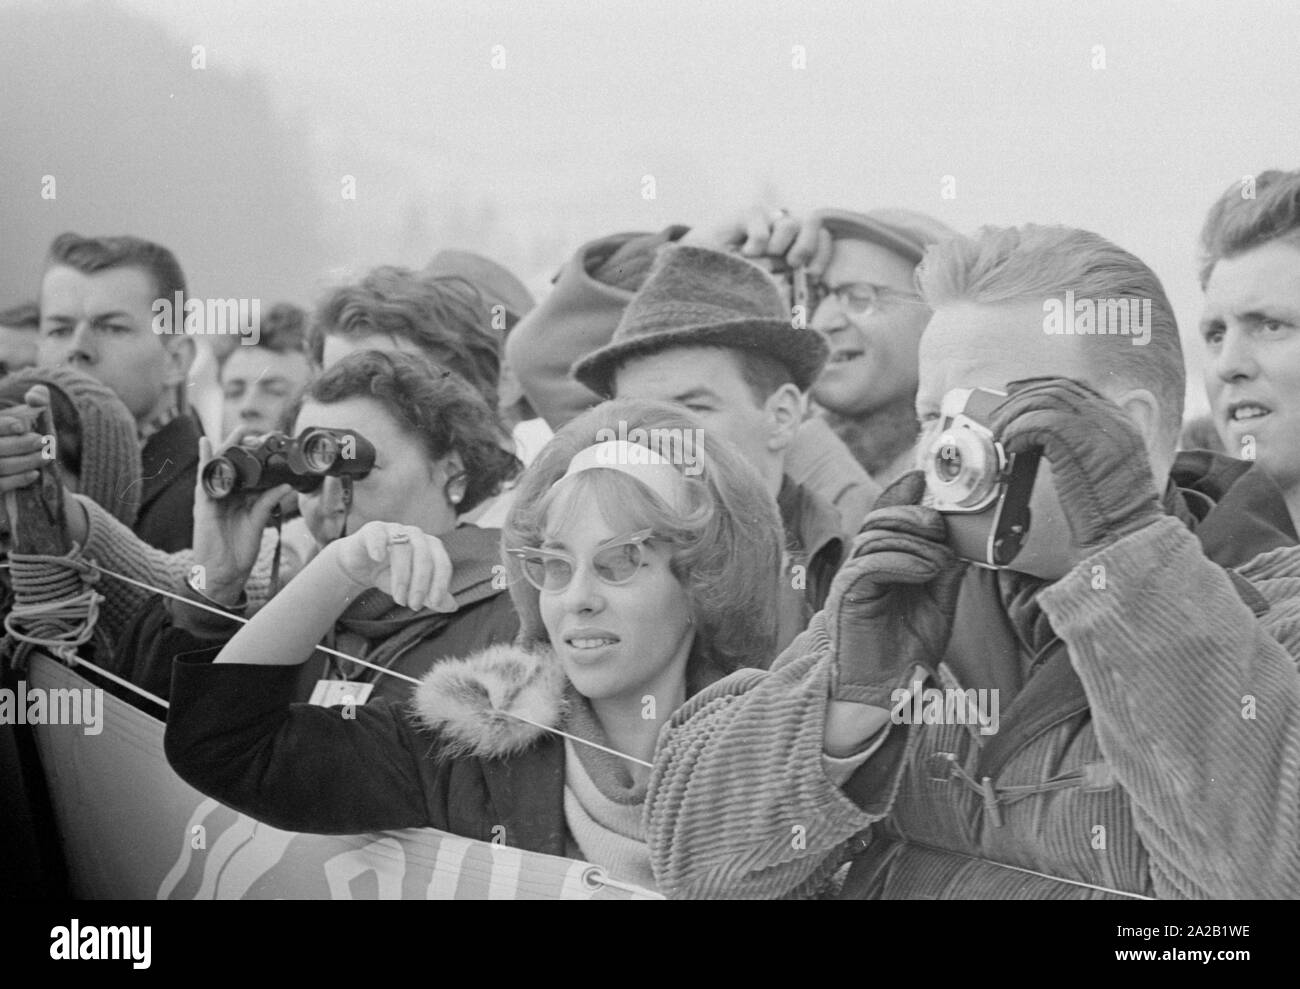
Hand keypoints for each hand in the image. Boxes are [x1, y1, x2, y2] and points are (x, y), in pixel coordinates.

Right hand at [0, 385, 53, 494]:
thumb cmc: (24, 436)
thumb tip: (36, 398)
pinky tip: (34, 474)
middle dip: (20, 444)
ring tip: (47, 457)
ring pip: (0, 466)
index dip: (4, 425)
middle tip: (43, 441)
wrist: (20, 468)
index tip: (21, 426)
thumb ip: (36, 400)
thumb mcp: (29, 416)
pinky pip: (0, 486)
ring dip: (25, 461)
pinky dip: (18, 480)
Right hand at [192, 425, 292, 604]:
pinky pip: (204, 478)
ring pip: (220, 468)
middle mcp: (227, 496)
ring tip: (236, 432)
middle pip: (233, 467)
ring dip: (226, 448)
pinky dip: (205, 460)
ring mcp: (214, 498)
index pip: (248, 473)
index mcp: (241, 500)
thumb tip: (288, 485)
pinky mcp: (204, 503)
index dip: (255, 458)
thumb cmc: (239, 550)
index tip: (267, 443)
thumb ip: (269, 501)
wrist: (223, 572)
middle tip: (250, 430)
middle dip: (241, 448)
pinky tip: (206, 444)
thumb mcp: (258, 521)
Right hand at [325, 520, 455, 612]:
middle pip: (424, 557)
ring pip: (403, 548)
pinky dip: (379, 545)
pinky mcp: (373, 530)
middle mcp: (416, 535)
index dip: (441, 583)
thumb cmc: (390, 575)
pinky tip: (378, 558)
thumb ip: (432, 597)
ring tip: (398, 598)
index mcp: (430, 547)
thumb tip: (453, 607)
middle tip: (413, 605)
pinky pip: (378, 533)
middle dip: (421, 584)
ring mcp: (394, 529)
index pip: (442, 563)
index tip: (434, 602)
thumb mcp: (412, 589)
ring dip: (402, 577)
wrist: (359, 567)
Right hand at [682, 206, 833, 278]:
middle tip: (792, 263)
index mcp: (793, 242)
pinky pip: (763, 230)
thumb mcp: (767, 281)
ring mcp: (766, 217)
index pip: (821, 238)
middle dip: (806, 245)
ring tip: (757, 259)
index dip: (822, 253)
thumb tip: (807, 278)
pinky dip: (756, 247)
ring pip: (789, 225)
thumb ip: (786, 277)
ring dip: (778, 248)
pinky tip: (742, 254)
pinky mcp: (748, 213)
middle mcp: (782, 226)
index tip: (811, 273)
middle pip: (813, 220)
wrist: (698, 267)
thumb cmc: (736, 278)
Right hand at [828, 472, 965, 706]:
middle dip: (911, 514)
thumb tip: (958, 543)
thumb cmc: (907, 651)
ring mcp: (853, 579)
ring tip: (938, 561)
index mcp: (882, 563)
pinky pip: (870, 564)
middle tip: (938, 525)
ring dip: (913, 541)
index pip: (887, 518)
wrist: (884, 691)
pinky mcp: (848, 595)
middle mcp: (863, 566)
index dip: (900, 495)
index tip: (920, 477)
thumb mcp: (938, 604)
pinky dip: (902, 561)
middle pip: (879, 520)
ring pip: (875, 537)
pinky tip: (926, 570)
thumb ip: (945, 572)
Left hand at [988, 377, 1164, 550]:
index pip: (1075, 387)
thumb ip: (1081, 443)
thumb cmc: (1107, 511)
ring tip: (1001, 434)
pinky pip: (1039, 422)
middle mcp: (1111, 417)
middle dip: (1022, 398)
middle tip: (1000, 416)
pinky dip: (1018, 430)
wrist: (1124, 531)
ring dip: (1014, 415)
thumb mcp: (1100, 466)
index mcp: (1119, 421)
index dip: (1041, 386)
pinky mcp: (1079, 442)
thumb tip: (1041, 431)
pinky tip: (1011, 445)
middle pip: (1057, 389)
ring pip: (1045, 401)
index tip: (1015, 393)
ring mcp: (1098, 427)